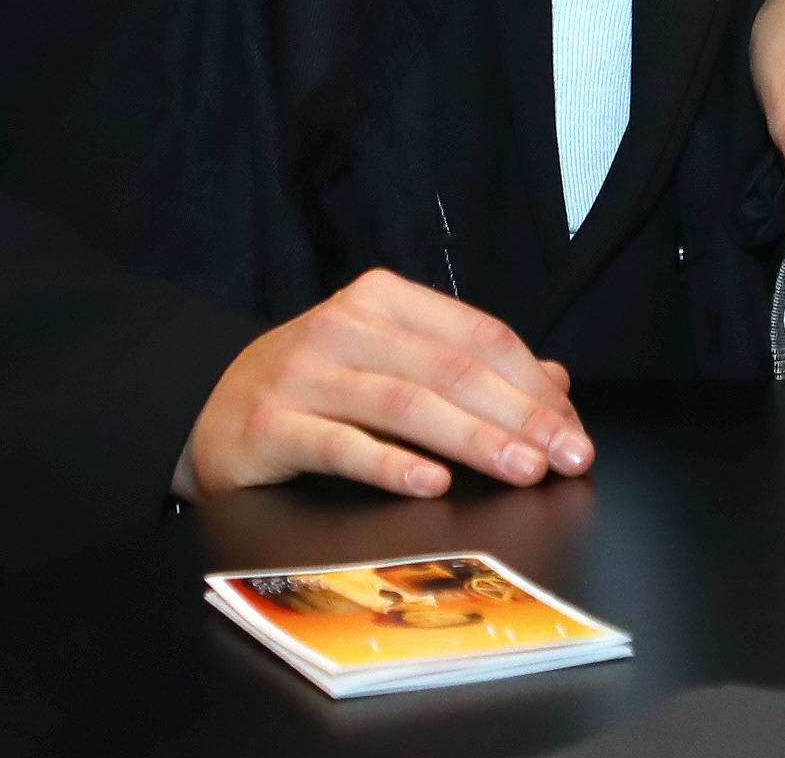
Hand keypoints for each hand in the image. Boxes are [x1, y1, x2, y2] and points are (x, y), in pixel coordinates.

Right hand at [177, 268, 591, 501]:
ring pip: (406, 405)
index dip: (534, 386)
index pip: (480, 336)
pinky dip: (393, 465)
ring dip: (473, 440)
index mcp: (385, 300)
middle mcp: (345, 326)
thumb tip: (554, 384)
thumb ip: (468, 367)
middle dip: (519, 417)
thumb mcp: (391, 361)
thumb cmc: (318, 386)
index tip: (574, 431)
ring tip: (520, 471)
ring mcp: (305, 373)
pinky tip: (434, 485)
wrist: (210, 409)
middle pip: (452, 370)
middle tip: (564, 457)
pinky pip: (343, 446)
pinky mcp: (272, 425)